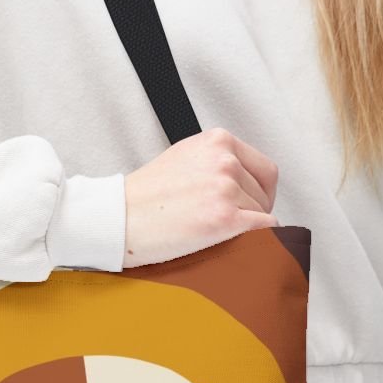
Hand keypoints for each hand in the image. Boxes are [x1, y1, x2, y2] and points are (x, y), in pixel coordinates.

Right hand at [122, 127, 278, 268]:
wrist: (117, 219)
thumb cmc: (143, 196)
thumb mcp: (185, 158)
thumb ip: (217, 162)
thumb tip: (246, 183)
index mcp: (217, 141)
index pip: (265, 169)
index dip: (260, 191)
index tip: (250, 204)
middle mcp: (225, 161)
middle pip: (264, 193)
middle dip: (252, 210)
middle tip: (228, 222)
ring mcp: (226, 189)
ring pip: (262, 214)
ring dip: (245, 226)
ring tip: (213, 230)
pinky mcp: (224, 219)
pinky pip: (262, 230)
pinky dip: (253, 240)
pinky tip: (231, 241)